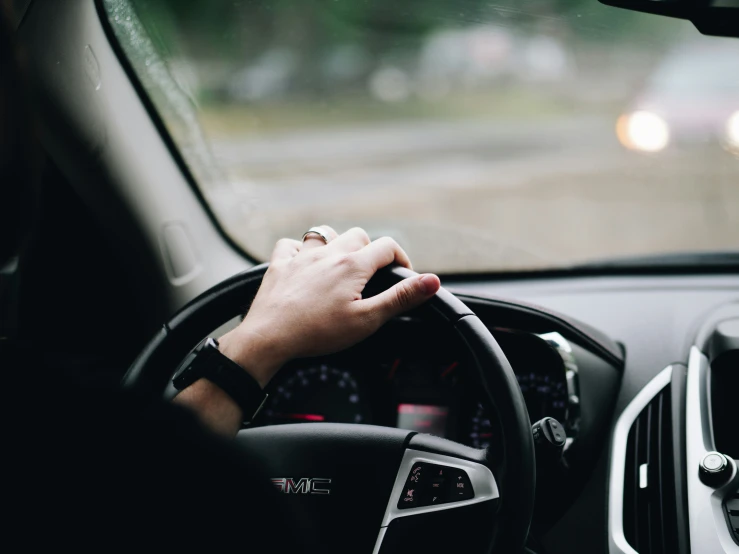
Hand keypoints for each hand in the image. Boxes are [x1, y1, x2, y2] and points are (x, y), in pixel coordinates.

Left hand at [218, 226, 440, 387]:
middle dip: (370, 250)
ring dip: (337, 244)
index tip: (403, 275)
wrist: (269, 337)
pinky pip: (290, 244)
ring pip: (324, 234)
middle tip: (373, 274)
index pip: (387, 247)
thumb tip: (432, 281)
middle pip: (358, 236)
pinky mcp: (279, 266)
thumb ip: (400, 298)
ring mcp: (301, 257)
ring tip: (341, 263)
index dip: (401, 259)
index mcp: (352, 266)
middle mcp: (327, 254)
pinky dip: (299, 249)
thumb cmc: (317, 333)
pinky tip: (303, 262)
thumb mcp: (367, 320)